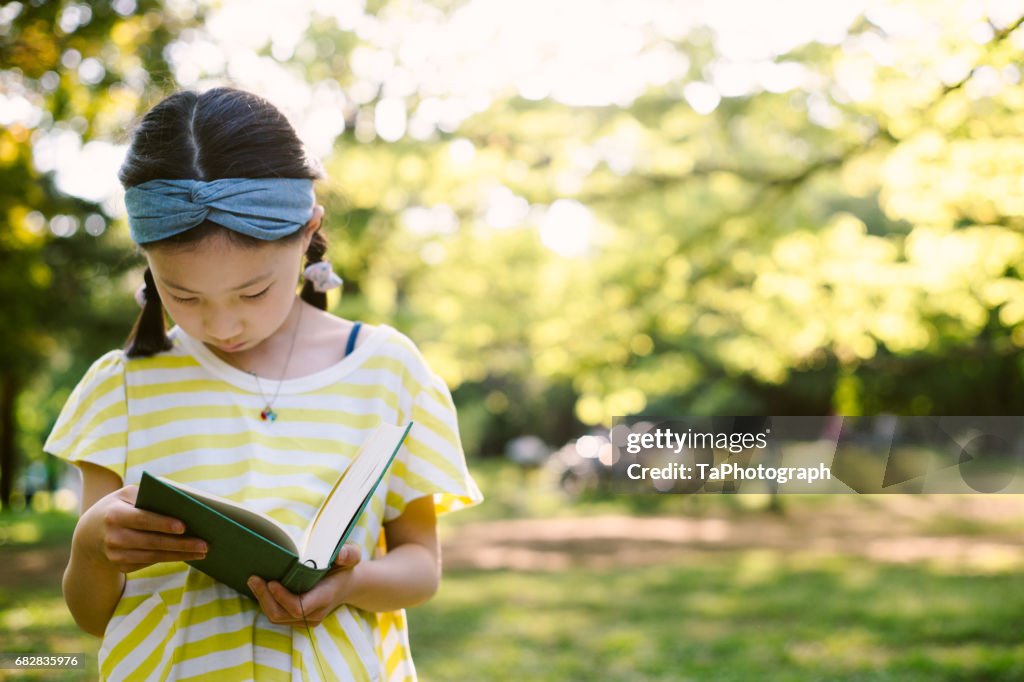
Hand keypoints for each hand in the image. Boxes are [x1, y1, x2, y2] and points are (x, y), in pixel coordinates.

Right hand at [76, 485, 207, 573]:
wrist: (89, 534)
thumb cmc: (118, 507)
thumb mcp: (126, 496)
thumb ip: (148, 496)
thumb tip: (180, 503)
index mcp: (115, 515)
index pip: (142, 519)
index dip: (162, 524)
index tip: (184, 526)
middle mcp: (113, 537)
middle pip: (152, 542)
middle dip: (180, 544)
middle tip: (205, 544)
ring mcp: (116, 555)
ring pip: (154, 556)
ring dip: (180, 555)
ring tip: (202, 551)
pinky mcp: (121, 566)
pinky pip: (150, 562)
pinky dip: (170, 558)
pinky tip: (188, 555)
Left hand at [247, 544, 361, 626]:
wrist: (348, 585)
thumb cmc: (346, 568)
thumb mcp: (352, 556)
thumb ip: (349, 554)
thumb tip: (339, 555)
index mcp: (324, 598)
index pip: (299, 607)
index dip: (282, 598)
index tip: (271, 582)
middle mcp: (314, 613)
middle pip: (281, 614)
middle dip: (265, 598)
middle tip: (253, 578)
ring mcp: (305, 619)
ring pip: (276, 617)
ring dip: (262, 600)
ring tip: (254, 581)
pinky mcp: (298, 619)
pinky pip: (278, 616)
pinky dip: (267, 602)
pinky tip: (261, 587)